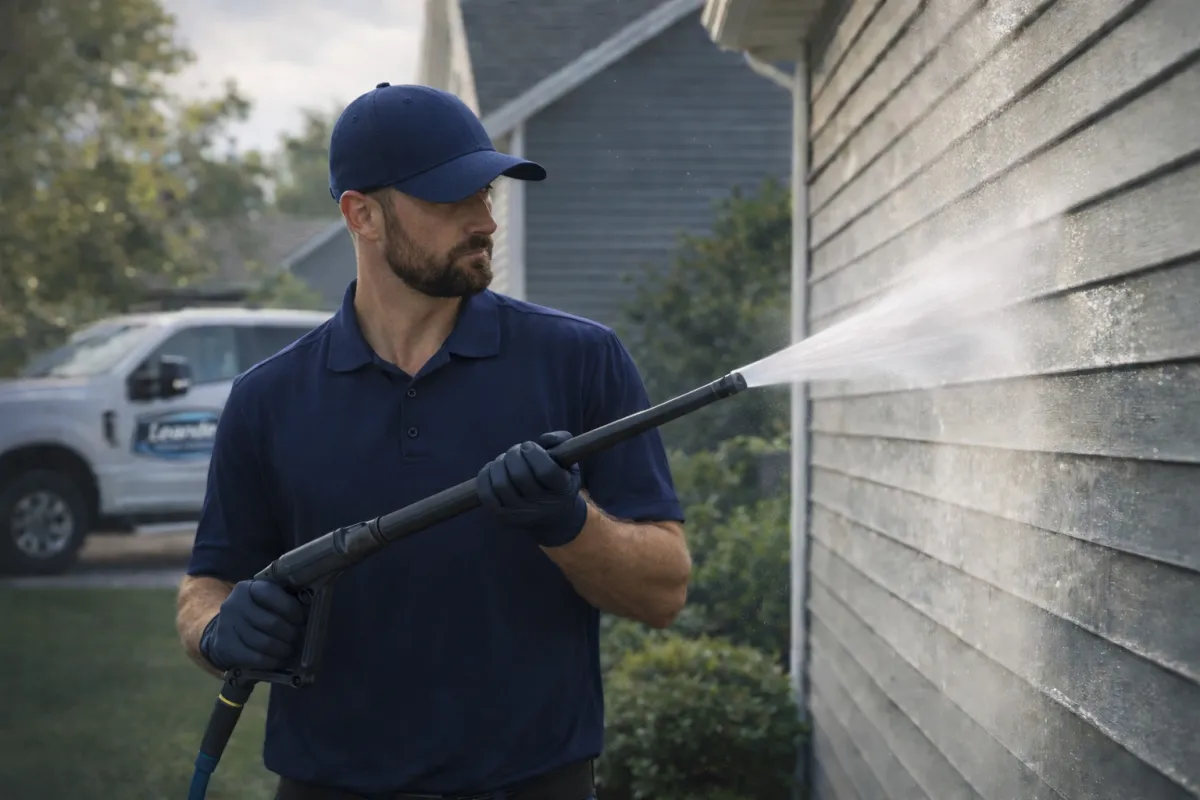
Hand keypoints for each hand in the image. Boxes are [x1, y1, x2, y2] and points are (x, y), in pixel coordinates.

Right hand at [199, 579, 306, 671]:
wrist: (224, 632)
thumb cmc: (255, 613)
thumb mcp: (265, 600)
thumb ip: (283, 599)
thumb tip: (310, 608)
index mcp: (248, 588)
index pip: (272, 594)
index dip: (292, 609)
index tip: (302, 619)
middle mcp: (234, 605)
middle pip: (271, 623)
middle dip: (291, 633)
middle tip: (300, 638)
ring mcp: (228, 627)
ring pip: (264, 643)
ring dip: (283, 649)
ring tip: (292, 650)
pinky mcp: (225, 647)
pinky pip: (255, 658)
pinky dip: (272, 661)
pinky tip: (280, 660)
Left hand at [476, 430, 587, 547]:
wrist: (551, 518)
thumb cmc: (558, 480)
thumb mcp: (569, 461)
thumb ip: (562, 440)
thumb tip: (544, 439)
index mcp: (562, 490)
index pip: (546, 470)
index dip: (534, 453)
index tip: (529, 446)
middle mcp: (542, 506)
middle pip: (519, 475)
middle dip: (513, 454)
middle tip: (517, 451)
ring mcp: (520, 514)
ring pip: (501, 484)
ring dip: (499, 464)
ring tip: (505, 460)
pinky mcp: (502, 516)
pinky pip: (486, 495)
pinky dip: (485, 477)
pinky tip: (493, 470)